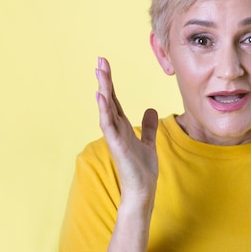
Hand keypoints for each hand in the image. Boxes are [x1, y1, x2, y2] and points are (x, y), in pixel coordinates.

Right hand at [95, 57, 158, 205]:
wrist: (143, 190)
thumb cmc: (143, 169)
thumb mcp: (149, 142)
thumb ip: (148, 126)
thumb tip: (150, 110)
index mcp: (123, 126)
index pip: (115, 99)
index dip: (110, 83)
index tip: (104, 65)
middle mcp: (116, 129)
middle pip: (108, 99)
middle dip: (104, 80)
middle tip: (100, 60)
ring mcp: (115, 136)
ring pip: (106, 109)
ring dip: (103, 91)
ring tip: (100, 73)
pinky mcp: (117, 146)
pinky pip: (109, 125)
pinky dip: (104, 110)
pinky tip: (101, 97)